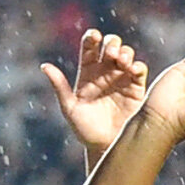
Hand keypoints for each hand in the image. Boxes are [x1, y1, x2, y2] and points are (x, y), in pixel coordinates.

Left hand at [40, 30, 150, 156]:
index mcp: (88, 73)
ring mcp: (122, 78)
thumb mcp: (69, 108)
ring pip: (126, 53)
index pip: (90, 47)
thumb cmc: (84, 130)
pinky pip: (140, 69)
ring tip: (121, 61)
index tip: (93, 38)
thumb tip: (44, 66)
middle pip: (111, 44)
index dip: (91, 38)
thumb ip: (59, 86)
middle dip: (111, 43)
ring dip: (125, 52)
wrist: (105, 147)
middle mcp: (105, 72)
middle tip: (110, 54)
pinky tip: (131, 70)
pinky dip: (137, 65)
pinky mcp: (136, 88)